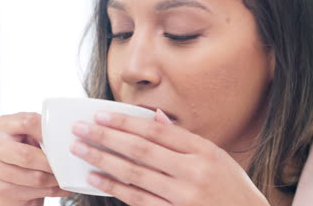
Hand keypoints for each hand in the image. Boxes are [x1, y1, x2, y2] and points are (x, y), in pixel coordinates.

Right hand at [0, 112, 70, 205]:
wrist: (15, 183)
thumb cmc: (29, 153)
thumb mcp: (34, 137)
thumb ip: (44, 133)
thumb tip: (66, 138)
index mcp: (3, 124)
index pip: (28, 122)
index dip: (49, 134)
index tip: (64, 142)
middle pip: (26, 154)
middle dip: (50, 163)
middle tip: (66, 166)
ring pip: (34, 177)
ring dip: (54, 179)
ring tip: (65, 177)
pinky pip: (34, 191)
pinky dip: (52, 190)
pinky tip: (60, 186)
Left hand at [69, 110, 269, 205]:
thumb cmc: (232, 188)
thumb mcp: (217, 157)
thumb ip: (183, 139)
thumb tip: (154, 116)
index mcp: (204, 151)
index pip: (156, 131)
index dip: (126, 122)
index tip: (101, 115)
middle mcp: (193, 173)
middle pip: (140, 150)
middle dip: (106, 137)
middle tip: (80, 128)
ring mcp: (183, 197)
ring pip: (134, 174)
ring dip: (103, 160)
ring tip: (81, 149)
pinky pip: (138, 200)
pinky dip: (114, 187)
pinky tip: (97, 177)